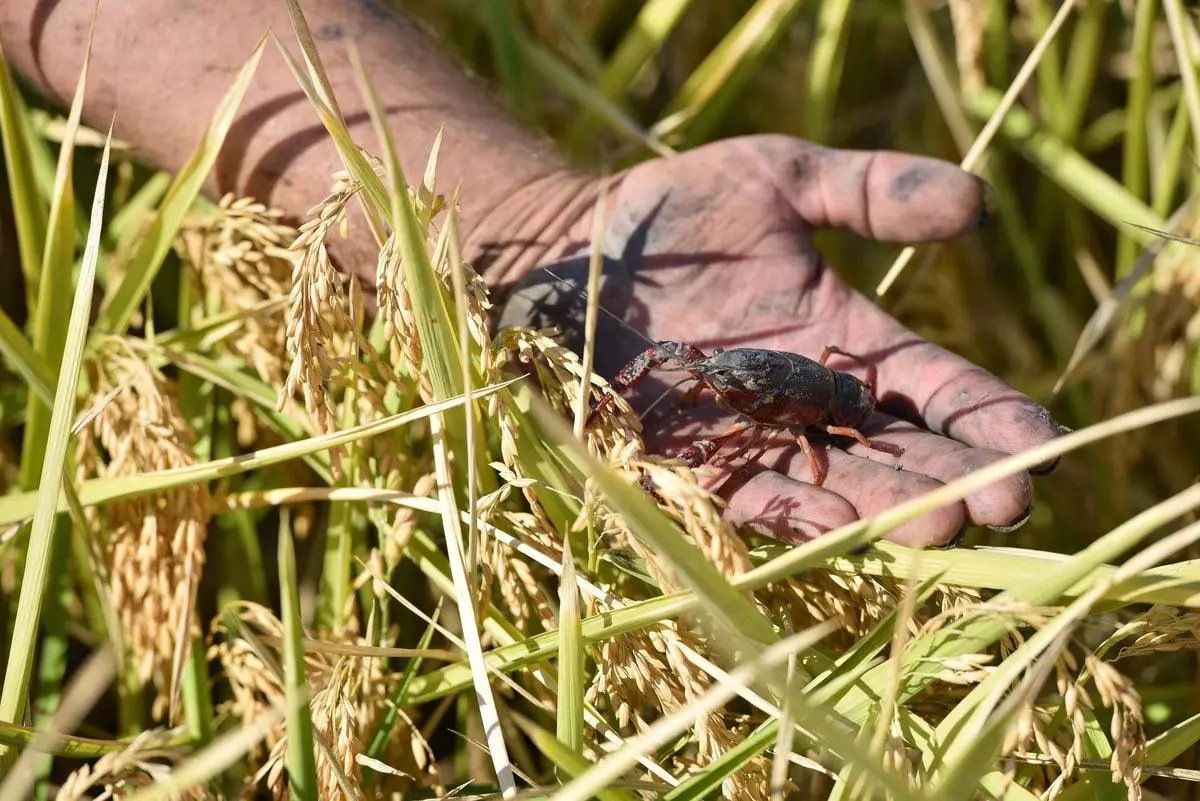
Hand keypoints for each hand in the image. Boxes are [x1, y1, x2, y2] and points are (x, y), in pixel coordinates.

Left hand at [496, 135, 1063, 547]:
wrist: (566, 247)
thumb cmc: (674, 210)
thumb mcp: (781, 177)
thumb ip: (871, 191)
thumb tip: (979, 202)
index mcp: (845, 341)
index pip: (936, 390)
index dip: (991, 418)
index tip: (1044, 445)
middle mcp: (808, 403)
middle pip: (900, 452)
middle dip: (957, 480)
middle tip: (1009, 503)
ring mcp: (751, 439)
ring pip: (839, 487)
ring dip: (892, 510)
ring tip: (947, 527)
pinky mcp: (687, 464)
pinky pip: (751, 499)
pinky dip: (798, 517)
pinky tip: (844, 528)